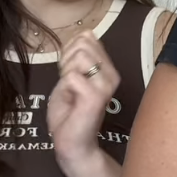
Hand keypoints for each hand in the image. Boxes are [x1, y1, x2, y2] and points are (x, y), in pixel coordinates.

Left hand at [49, 29, 120, 175]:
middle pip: (83, 45)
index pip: (87, 38)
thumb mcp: (71, 76)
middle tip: (68, 84)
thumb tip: (86, 32)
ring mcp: (106, 84)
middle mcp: (111, 73)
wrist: (72, 143)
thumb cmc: (69, 112)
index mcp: (107, 67)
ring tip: (71, 91)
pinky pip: (72, 76)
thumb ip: (77, 56)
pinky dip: (65, 87)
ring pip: (80, 57)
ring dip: (66, 73)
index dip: (69, 52)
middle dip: (66, 62)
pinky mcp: (97, 96)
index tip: (69, 73)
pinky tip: (72, 101)